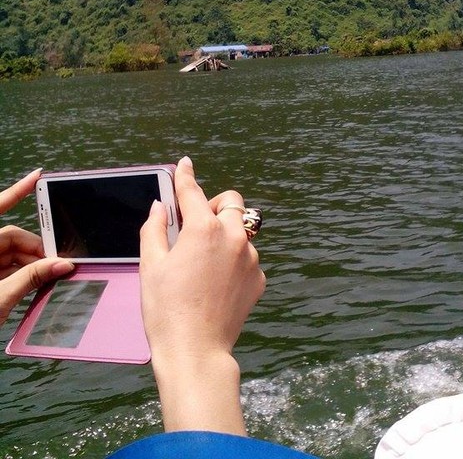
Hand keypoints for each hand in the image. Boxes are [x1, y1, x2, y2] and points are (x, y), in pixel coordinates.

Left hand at [0, 169, 73, 325]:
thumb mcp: (0, 298)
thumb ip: (32, 278)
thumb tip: (62, 264)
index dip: (18, 191)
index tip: (39, 177)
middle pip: (11, 238)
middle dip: (35, 248)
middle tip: (58, 261)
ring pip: (10, 255)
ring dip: (31, 264)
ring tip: (51, 276)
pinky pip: (5, 270)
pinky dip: (21, 275)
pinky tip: (38, 284)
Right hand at [140, 156, 265, 433]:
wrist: (196, 351)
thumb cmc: (166, 309)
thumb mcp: (151, 266)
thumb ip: (155, 229)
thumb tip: (161, 207)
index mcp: (203, 228)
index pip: (193, 192)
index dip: (185, 176)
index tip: (184, 164)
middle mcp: (233, 236)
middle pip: (231, 203)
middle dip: (215, 206)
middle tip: (195, 224)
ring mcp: (250, 258)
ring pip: (241, 231)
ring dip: (225, 235)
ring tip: (203, 262)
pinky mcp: (258, 279)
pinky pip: (247, 257)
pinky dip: (233, 260)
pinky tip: (216, 282)